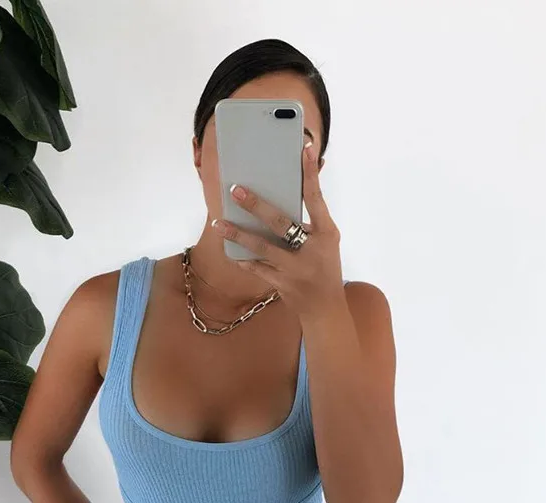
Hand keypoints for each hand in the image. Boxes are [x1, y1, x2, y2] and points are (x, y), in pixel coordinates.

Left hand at [210, 142, 344, 319]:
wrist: (326, 309)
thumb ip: (309, 221)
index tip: (303, 149)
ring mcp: (295, 269)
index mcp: (327, 233)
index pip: (317, 198)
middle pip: (280, 222)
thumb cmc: (324, 267)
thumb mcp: (326, 242)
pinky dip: (244, 259)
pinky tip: (229, 250)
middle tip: (235, 189)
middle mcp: (311, 249)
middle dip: (256, 205)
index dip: (310, 174)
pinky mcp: (282, 284)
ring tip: (218, 223)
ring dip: (238, 235)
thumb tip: (283, 194)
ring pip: (262, 248)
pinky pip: (257, 268)